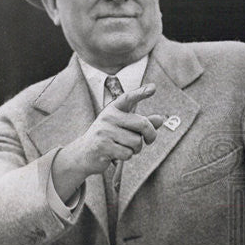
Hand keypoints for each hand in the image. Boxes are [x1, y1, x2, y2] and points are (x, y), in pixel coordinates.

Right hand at [52, 84, 165, 199]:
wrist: (83, 153)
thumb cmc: (108, 138)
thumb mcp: (124, 127)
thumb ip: (142, 123)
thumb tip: (161, 119)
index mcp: (114, 109)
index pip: (128, 98)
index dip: (141, 93)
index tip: (153, 88)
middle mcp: (108, 117)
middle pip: (142, 124)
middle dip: (151, 135)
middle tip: (149, 141)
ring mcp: (104, 131)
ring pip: (136, 142)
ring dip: (136, 149)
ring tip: (126, 148)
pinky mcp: (102, 146)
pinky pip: (127, 153)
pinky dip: (127, 156)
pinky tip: (117, 154)